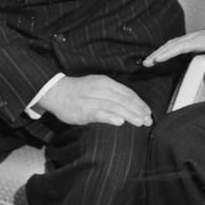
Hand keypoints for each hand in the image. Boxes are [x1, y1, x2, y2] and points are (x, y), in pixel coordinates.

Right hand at [38, 75, 152, 127]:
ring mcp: (91, 99)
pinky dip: (110, 117)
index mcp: (106, 82)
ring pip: (114, 106)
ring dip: (129, 114)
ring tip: (140, 122)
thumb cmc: (79, 91)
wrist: (56, 91)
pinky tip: (120, 122)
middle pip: (124, 99)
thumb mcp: (97, 87)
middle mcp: (100, 88)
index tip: (148, 112)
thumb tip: (131, 105)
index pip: (127, 92)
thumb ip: (112, 94)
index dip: (140, 103)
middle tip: (148, 121)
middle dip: (138, 110)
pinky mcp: (82, 110)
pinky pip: (98, 113)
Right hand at [142, 26, 204, 75]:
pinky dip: (164, 49)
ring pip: (171, 43)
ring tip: (147, 61)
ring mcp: (190, 37)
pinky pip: (174, 43)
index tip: (158, 59)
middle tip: (146, 63)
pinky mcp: (189, 40)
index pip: (182, 46)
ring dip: (159, 51)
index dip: (169, 53)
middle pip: (172, 44)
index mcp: (201, 40)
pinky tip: (157, 56)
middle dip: (158, 53)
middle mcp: (193, 37)